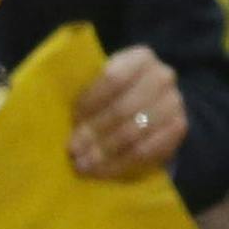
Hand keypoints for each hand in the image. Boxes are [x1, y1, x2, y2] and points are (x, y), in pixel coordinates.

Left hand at [70, 43, 187, 179]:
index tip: (72, 120)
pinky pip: (149, 152)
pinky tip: (102, 171)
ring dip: (105, 152)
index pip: (112, 79)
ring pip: (134, 133)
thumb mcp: (102, 77)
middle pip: (123, 109)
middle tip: (73, 149)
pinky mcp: (179, 129)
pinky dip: (121, 163)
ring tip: (83, 164)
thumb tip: (49, 100)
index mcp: (140, 57)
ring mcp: (174, 104)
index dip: (90, 101)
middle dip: (94, 132)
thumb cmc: (116, 88)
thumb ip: (85, 85)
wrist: (156, 100)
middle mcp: (162, 77)